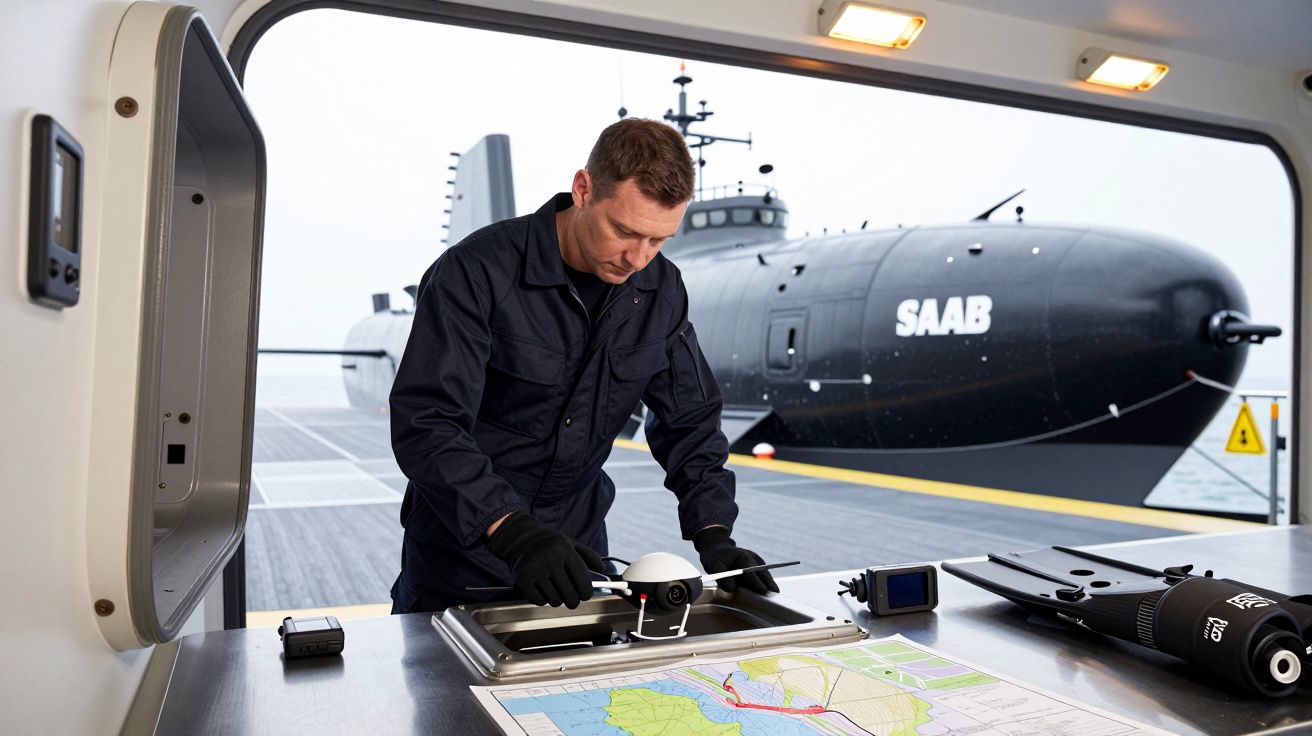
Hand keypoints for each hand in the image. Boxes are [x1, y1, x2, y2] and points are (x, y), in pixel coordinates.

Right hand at [486, 512, 604, 607]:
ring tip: (554, 589)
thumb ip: (588, 555)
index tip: (585, 596)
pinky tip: (541, 589)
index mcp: (565, 550)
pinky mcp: (523, 578)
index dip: (586, 593)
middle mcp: (551, 559)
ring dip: (556, 599)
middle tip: (570, 598)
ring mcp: (536, 569)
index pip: (583, 581)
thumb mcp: (570, 543)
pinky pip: (539, 601)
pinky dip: (542, 599)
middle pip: (570, 596)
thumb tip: (602, 568)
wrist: (520, 538)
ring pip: (555, 600)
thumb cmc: (549, 543)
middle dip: (573, 600)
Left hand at [693, 527, 779, 594]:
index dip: (757, 582)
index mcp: (742, 556)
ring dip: (770, 582)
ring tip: (775, 593)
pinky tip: (770, 589)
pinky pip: (763, 573)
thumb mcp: (713, 566)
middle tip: (775, 594)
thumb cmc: (715, 558)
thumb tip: (732, 589)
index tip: (763, 590)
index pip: (751, 572)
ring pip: (765, 572)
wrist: (718, 549)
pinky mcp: (757, 564)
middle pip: (762, 572)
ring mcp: (756, 560)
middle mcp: (752, 557)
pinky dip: (767, 580)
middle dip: (768, 583)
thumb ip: (722, 578)